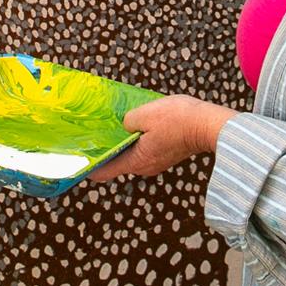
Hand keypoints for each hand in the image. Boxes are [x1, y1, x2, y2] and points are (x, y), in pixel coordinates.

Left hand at [86, 93, 237, 183]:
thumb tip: (124, 125)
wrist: (209, 125)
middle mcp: (145, 167)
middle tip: (97, 132)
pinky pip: (146, 149)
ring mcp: (157, 162)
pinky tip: (141, 125)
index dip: (88, 166)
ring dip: (125, 142)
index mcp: (136, 161)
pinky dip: (139, 140)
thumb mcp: (144, 114)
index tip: (76, 158)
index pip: (104, 172)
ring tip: (119, 124)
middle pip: (118, 161)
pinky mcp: (167, 155)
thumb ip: (127, 121)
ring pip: (133, 154)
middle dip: (108, 148)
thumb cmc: (178, 120)